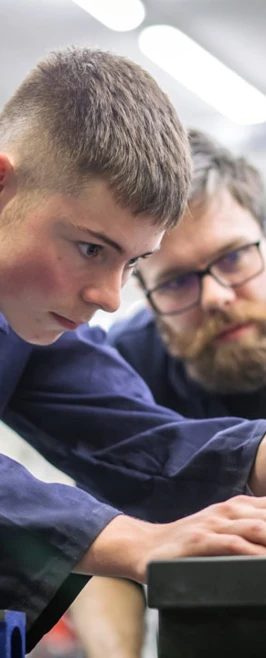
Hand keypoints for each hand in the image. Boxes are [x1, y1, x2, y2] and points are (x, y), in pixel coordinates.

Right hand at [75, 495, 265, 582]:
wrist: (145, 545)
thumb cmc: (187, 542)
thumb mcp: (219, 529)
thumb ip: (244, 528)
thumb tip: (263, 534)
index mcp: (234, 507)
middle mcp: (226, 511)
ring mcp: (212, 525)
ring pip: (255, 527)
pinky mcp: (200, 542)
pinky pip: (232, 545)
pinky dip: (252, 552)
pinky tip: (261, 560)